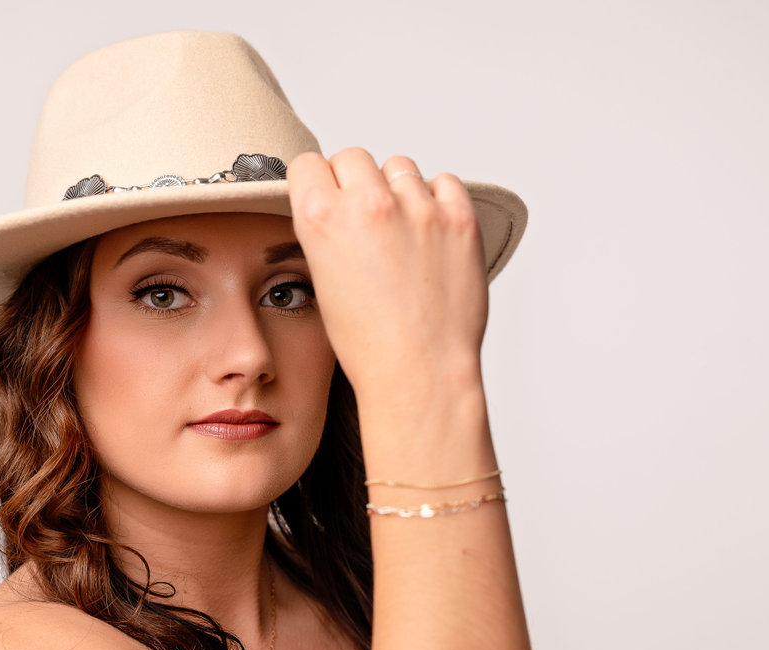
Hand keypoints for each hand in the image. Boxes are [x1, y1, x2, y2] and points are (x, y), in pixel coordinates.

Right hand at [287, 149, 489, 407]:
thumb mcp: (323, 281)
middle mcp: (368, 204)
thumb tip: (340, 204)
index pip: (309, 163)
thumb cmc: (369, 343)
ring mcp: (418, 208)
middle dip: (356, 182)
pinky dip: (438, 200)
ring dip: (398, 189)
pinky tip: (431, 233)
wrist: (419, 372)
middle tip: (366, 219)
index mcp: (322, 219)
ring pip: (399, 167)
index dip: (317, 182)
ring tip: (402, 232)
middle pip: (354, 158)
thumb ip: (329, 231)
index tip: (327, 196)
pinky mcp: (459, 218)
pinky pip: (445, 183)